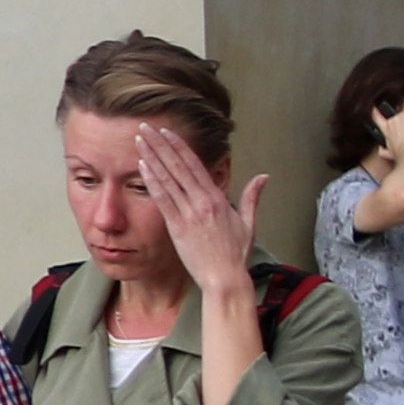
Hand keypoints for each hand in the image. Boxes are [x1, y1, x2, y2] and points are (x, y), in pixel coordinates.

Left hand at [133, 129, 263, 297]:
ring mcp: (188, 214)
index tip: (166, 132)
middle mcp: (202, 202)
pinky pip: (162, 199)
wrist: (225, 278)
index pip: (195, 165)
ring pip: (167, 179)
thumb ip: (252, 197)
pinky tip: (142, 166)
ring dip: (151, 157)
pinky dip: (151, 181)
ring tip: (139, 140)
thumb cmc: (236, 254)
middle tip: (145, 126)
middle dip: (160, 144)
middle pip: (178, 166)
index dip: (179, 146)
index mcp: (218, 199)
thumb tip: (264, 176)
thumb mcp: (249, 223)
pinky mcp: (177, 227)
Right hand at [367, 105, 403, 187]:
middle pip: (397, 116)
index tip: (374, 108)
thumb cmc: (399, 155)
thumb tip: (381, 151)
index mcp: (385, 130)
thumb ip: (382, 150)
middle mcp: (389, 122)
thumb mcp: (386, 154)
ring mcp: (397, 118)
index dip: (375, 111)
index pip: (376, 117)